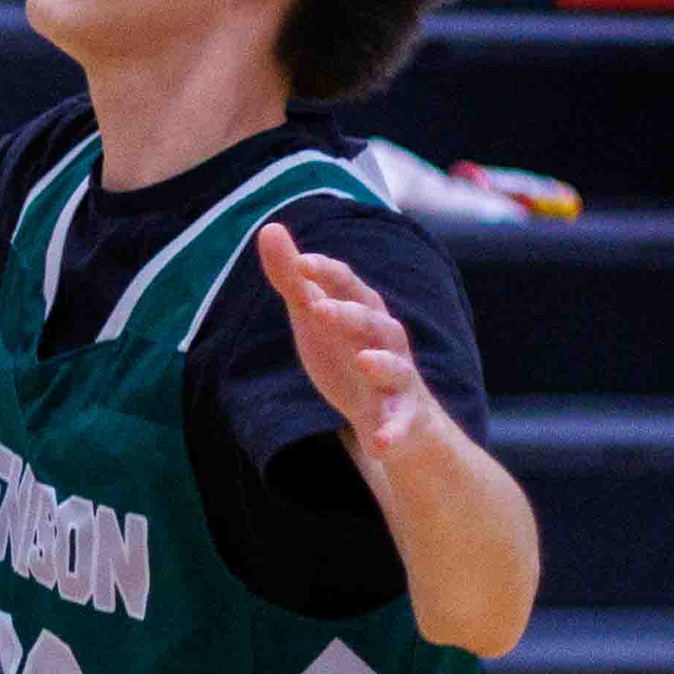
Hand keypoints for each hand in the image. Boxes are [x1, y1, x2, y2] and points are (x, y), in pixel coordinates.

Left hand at [256, 222, 456, 472]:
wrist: (390, 416)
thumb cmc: (348, 356)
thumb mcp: (315, 317)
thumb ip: (294, 279)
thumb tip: (270, 228)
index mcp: (364, 313)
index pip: (348, 286)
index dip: (326, 274)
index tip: (299, 263)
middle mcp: (386, 341)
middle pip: (372, 322)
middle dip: (348, 315)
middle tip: (317, 309)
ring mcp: (397, 379)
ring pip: (396, 367)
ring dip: (381, 363)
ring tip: (363, 361)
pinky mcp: (404, 417)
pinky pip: (402, 423)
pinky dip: (394, 432)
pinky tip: (381, 445)